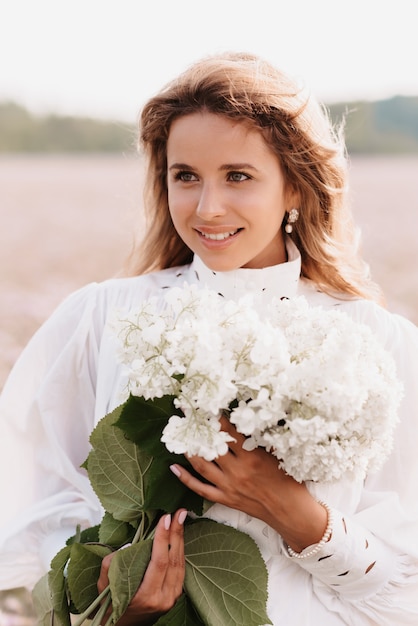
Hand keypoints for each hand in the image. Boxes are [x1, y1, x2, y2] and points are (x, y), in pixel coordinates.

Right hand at [97, 509, 186, 624]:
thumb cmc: (112, 605)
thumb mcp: (104, 587)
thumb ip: (110, 566)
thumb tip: (126, 545)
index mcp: (146, 597)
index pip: (159, 562)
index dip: (163, 539)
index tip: (165, 519)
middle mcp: (163, 598)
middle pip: (174, 560)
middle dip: (176, 533)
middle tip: (179, 512)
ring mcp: (172, 598)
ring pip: (181, 563)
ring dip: (181, 538)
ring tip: (181, 518)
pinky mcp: (176, 594)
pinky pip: (181, 568)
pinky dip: (180, 549)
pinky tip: (178, 535)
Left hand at [170, 417, 326, 551]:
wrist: (291, 513)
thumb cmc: (290, 483)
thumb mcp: (279, 455)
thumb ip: (263, 439)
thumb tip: (251, 420)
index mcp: (251, 457)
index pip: (228, 432)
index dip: (215, 417)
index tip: (204, 405)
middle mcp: (237, 471)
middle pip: (211, 446)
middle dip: (197, 430)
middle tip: (184, 415)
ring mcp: (228, 486)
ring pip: (202, 465)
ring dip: (188, 450)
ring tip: (177, 436)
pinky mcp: (225, 499)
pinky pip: (200, 489)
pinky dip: (186, 478)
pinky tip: (173, 467)